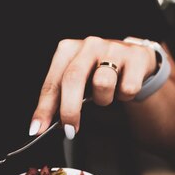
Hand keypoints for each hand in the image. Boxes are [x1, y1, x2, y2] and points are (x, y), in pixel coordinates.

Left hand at [29, 36, 156, 138]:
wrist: (134, 59)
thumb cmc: (98, 72)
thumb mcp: (76, 81)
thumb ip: (59, 99)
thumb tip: (42, 125)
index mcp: (68, 49)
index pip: (52, 83)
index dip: (44, 108)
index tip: (37, 129)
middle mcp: (89, 45)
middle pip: (73, 79)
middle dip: (70, 110)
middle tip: (70, 130)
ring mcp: (113, 48)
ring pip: (102, 84)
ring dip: (103, 99)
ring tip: (105, 95)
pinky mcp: (136, 56)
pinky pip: (127, 88)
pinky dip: (124, 96)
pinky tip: (123, 87)